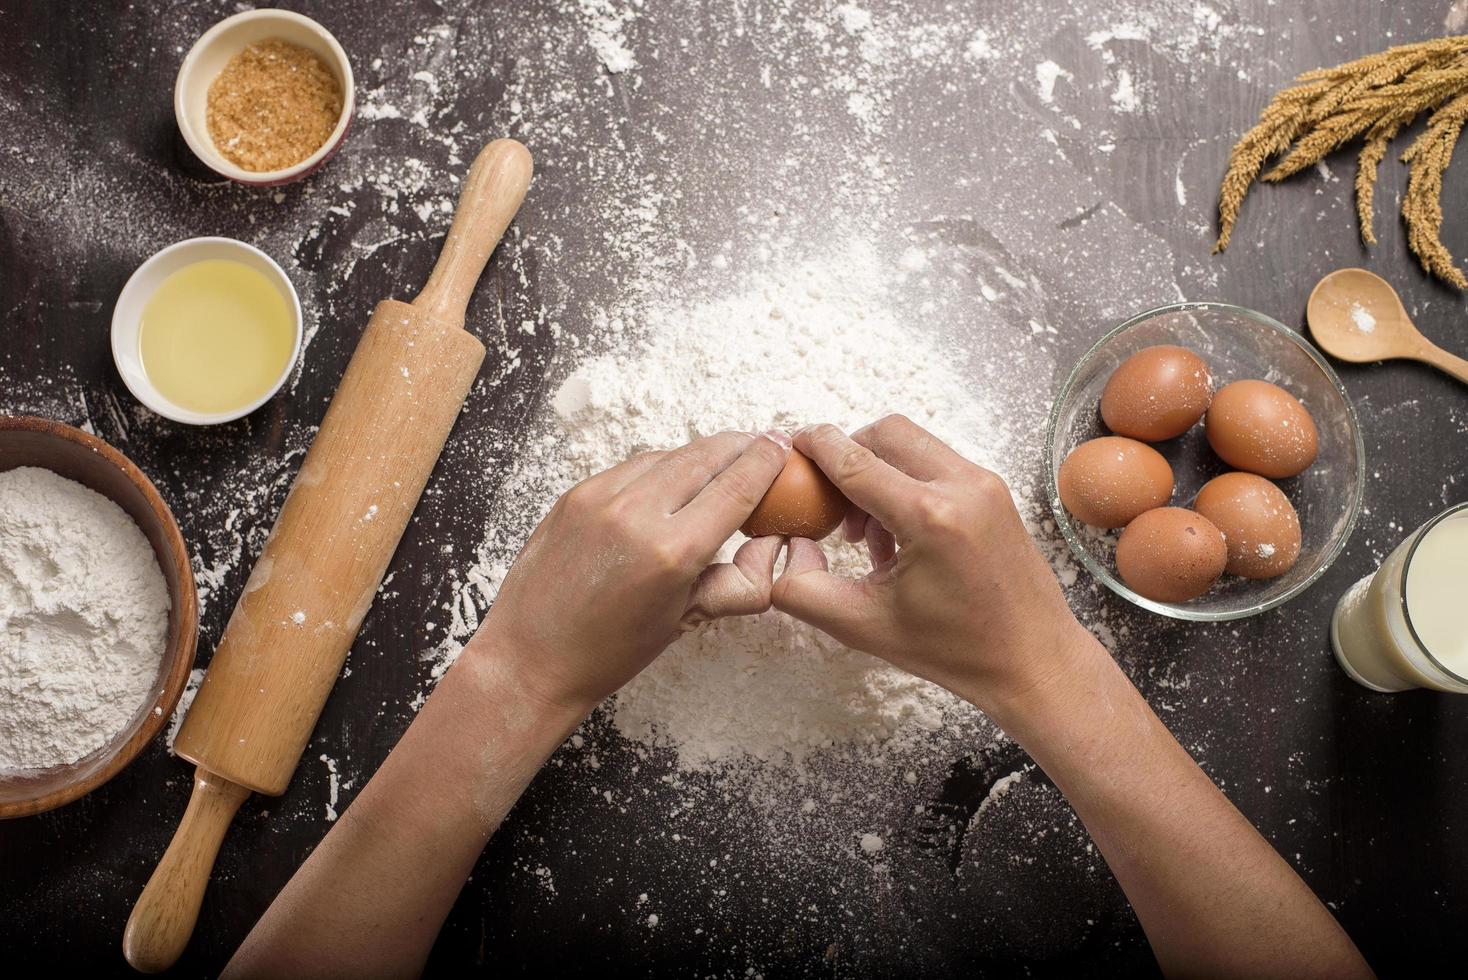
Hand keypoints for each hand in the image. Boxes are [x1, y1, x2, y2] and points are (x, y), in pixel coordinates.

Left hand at [477, 430, 790, 712]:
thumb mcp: (686, 621)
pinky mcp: (576, 493)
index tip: (782, 448)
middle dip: (740, 446)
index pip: (736, 486)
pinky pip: (633, 467)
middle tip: (763, 443)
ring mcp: (601, 498)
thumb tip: (772, 545)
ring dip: (701, 455)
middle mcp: (636, 513)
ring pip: (669, 455)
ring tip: (722, 462)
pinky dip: (661, 468)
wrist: (531, 657)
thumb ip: (739, 581)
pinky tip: (673, 481)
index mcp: (672, 552)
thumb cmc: (610, 651)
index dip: (766, 461)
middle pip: (706, 456)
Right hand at [769, 415, 1090, 715]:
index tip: (788, 445)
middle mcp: (962, 487)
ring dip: (877, 471)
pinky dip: (906, 481)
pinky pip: (936, 463)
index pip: (854, 460)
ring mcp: (985, 484)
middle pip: (885, 433)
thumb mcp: (863, 627)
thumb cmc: (957, 651)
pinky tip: (897, 535)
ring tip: (866, 533)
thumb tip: (783, 549)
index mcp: (930, 518)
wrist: (1034, 660)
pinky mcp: (995, 490)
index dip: (814, 447)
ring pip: (912, 444)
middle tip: (828, 502)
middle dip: (846, 455)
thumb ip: (803, 589)